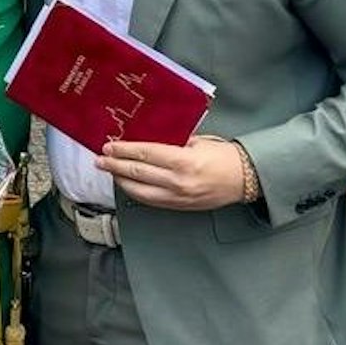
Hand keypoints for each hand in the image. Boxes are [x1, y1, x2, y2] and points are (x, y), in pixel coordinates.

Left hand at [97, 137, 246, 210]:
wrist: (244, 180)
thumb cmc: (224, 156)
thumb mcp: (198, 141)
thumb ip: (173, 141)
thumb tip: (147, 137)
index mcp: (183, 161)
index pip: (145, 154)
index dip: (123, 150)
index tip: (109, 146)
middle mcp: (178, 182)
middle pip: (137, 173)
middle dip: (115, 165)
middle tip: (100, 159)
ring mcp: (177, 197)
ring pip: (139, 191)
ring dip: (121, 180)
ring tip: (110, 171)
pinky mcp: (179, 207)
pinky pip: (150, 201)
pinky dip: (135, 192)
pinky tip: (128, 184)